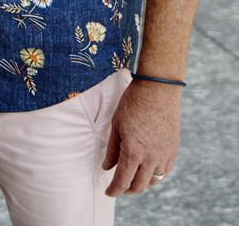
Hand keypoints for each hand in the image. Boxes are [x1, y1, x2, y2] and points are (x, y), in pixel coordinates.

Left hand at [103, 81, 180, 195]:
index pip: (122, 180)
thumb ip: (112, 149)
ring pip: (153, 181)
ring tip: (132, 178)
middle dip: (127, 189)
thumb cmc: (133, 103)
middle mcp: (151, 158)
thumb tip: (107, 167)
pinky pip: (165, 171)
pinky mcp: (173, 150)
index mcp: (133, 151)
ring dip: (142, 183)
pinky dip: (155, 175)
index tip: (108, 192)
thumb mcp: (116, 124)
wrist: (158, 89)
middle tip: (119, 186)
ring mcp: (164, 155)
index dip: (114, 190)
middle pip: (139, 185)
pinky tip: (148, 169)